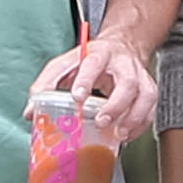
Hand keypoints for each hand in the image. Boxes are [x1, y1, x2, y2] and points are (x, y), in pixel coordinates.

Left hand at [32, 29, 158, 141]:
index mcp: (99, 54)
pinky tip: (127, 135)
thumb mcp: (65, 65)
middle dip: (115, 105)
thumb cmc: (90, 61)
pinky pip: (151, 109)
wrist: (121, 47)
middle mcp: (123, 64)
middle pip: (127, 82)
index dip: (86, 80)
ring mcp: (140, 77)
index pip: (93, 63)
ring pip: (145, 95)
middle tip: (101, 121)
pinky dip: (140, 124)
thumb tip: (31, 112)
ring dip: (133, 117)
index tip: (78, 97)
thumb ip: (46, 84)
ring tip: (119, 134)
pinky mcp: (149, 90)